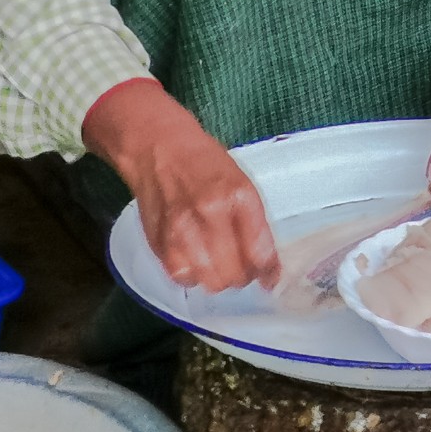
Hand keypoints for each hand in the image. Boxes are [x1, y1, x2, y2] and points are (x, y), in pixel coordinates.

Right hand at [83, 81, 279, 292]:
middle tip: (243, 268)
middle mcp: (211, 215)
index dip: (269, 272)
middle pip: (235, 273)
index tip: (271, 278)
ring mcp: (182, 232)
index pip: (260, 250)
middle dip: (244, 277)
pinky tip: (196, 261)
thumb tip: (266, 264)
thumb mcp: (242, 182)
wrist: (160, 150)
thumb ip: (254, 222)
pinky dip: (193, 276)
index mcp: (240, 197)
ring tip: (220, 265)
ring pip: (210, 282)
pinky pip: (183, 279)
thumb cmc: (207, 164)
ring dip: (219, 279)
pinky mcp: (159, 243)